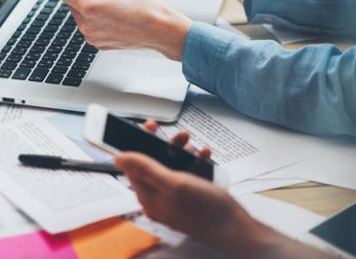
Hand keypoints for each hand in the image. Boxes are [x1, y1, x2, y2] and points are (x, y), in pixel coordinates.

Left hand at [46, 0, 191, 60]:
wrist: (161, 31)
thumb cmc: (145, 8)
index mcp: (89, 6)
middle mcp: (86, 24)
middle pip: (70, 0)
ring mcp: (91, 36)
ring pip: (78, 12)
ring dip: (85, 1)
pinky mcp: (97, 43)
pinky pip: (88, 24)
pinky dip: (92, 14)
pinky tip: (109, 9)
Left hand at [116, 124, 330, 257]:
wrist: (238, 228)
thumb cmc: (207, 211)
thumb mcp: (174, 183)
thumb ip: (145, 169)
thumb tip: (118, 157)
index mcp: (149, 196)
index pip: (134, 165)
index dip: (139, 143)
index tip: (149, 127)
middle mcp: (159, 197)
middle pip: (154, 161)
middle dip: (166, 145)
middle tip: (179, 136)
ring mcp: (175, 196)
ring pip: (172, 164)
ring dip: (183, 151)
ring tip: (194, 146)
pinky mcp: (190, 195)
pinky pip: (188, 171)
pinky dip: (196, 161)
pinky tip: (204, 156)